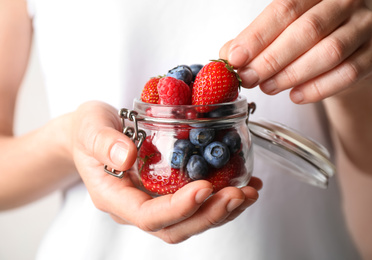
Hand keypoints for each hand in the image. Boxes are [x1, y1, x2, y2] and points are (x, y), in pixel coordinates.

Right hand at [70, 101, 260, 243]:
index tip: (204, 189)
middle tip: (238, 195)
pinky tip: (244, 184)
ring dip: (222, 211)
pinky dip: (223, 198)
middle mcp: (137, 206)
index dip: (178, 208)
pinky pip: (197, 204)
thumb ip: (103, 142)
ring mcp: (154, 201)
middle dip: (210, 215)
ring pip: (191, 221)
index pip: (148, 216)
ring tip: (248, 193)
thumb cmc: (88, 130)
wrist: (94, 132)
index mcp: (115, 196)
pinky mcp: (168, 191)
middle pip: (176, 226)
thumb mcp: (90, 127)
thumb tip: (125, 156)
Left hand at [220, 0, 371, 103]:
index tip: (235, 59)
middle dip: (272, 59)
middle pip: (307, 29)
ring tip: (269, 87)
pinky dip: (318, 89)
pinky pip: (348, 74)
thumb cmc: (306, 43)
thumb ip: (252, 43)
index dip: (256, 36)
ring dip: (292, 75)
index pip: (284, 8)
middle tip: (250, 78)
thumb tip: (226, 57)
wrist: (343, 57)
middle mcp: (344, 2)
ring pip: (329, 52)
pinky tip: (296, 95)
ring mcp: (364, 27)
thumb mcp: (277, 36)